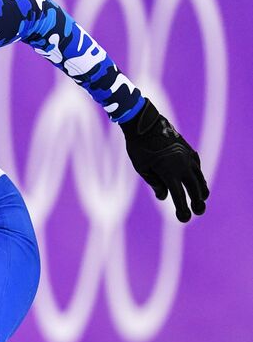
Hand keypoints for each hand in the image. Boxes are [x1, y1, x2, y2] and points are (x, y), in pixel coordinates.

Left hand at [120, 99, 209, 222]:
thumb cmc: (138, 147)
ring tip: (202, 198)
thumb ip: (155, 184)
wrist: (144, 122)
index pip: (178, 196)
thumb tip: (164, 196)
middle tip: (199, 211)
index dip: (182, 209)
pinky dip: (198, 174)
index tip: (184, 219)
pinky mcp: (187, 149)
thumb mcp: (142, 169)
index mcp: (169, 172)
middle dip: (197, 201)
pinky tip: (197, 179)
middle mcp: (181, 165)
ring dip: (201, 188)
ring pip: (198, 176)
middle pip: (194, 188)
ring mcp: (186, 156)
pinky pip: (196, 164)